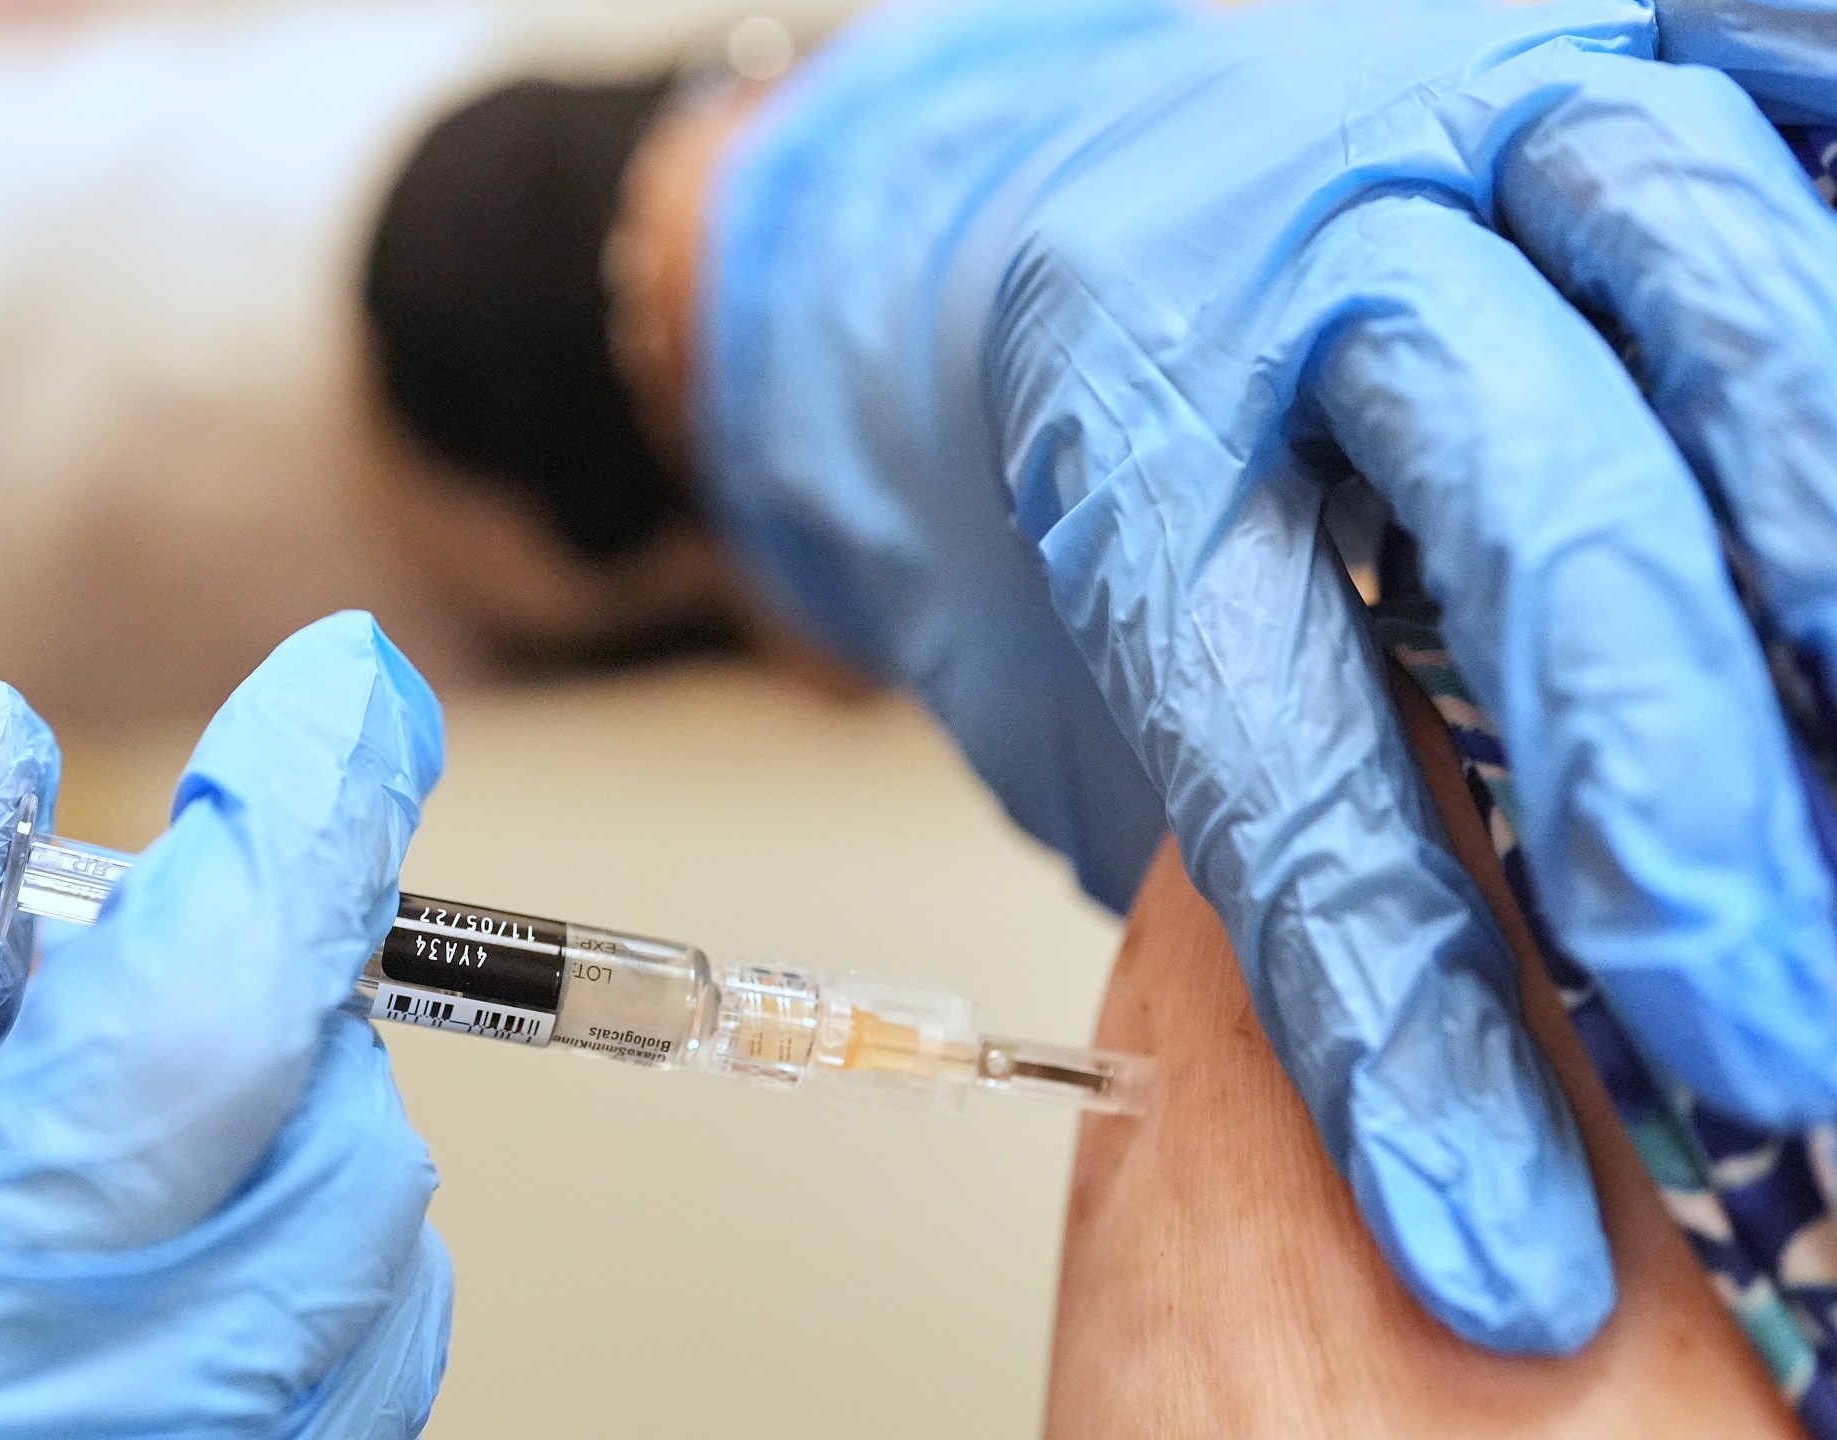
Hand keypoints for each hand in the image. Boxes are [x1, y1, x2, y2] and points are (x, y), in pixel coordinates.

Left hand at [703, 0, 1836, 1352]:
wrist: (1043, 188)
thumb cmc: (1122, 472)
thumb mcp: (1140, 645)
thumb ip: (1300, 776)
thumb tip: (1490, 1039)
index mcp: (1116, 444)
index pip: (1263, 741)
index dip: (1387, 1007)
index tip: (1497, 1256)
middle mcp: (1283, 261)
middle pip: (1505, 504)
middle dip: (1655, 775)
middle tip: (1765, 1031)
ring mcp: (1446, 111)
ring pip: (1678, 258)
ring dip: (1817, 476)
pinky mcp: (1575, 12)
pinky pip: (1760, 59)